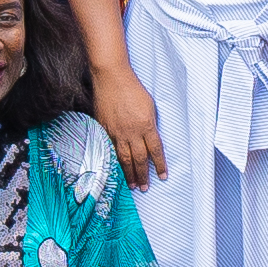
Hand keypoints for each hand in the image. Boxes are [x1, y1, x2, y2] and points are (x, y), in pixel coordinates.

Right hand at [94, 72, 168, 186]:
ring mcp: (116, 132)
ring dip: (128, 173)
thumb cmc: (133, 88)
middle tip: (144, 188)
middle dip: (143, 175)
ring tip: (132, 185)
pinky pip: (110, 149)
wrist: (112, 78)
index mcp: (146, 125)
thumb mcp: (150, 106)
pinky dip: (113, 160)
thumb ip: (150, 124)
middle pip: (139, 159)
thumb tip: (150, 138)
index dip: (160, 165)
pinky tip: (115, 168)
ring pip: (124, 158)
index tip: (162, 176)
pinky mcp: (104, 128)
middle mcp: (132, 132)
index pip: (156, 151)